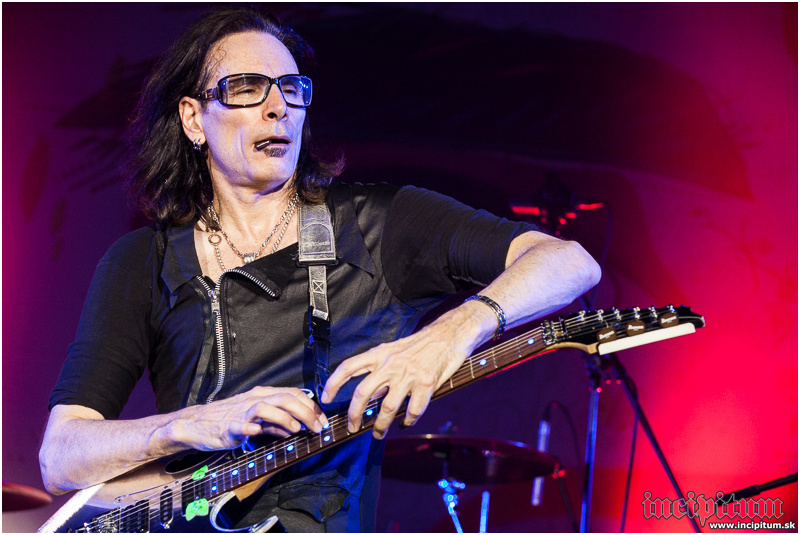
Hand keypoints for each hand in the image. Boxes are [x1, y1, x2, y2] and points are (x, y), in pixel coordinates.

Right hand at [174, 386, 328, 450]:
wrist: (197, 424)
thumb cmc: (228, 420)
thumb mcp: (257, 421)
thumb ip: (277, 424)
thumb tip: (297, 428)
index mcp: (262, 395)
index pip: (292, 394)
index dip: (311, 406)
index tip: (323, 420)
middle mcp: (254, 400)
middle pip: (284, 398)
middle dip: (305, 412)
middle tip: (318, 428)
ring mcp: (241, 412)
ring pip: (266, 407)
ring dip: (284, 417)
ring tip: (296, 429)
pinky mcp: (228, 426)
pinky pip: (240, 425)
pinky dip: (250, 427)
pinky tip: (257, 432)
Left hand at [321, 319, 474, 439]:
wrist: (448, 335)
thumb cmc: (420, 345)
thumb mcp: (394, 351)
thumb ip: (379, 370)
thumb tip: (368, 396)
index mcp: (380, 354)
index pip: (349, 367)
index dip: (333, 383)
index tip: (325, 399)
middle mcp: (391, 364)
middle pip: (362, 393)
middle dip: (354, 415)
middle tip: (352, 428)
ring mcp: (409, 375)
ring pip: (387, 408)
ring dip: (380, 426)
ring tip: (378, 433)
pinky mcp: (427, 384)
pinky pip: (412, 411)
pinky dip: (407, 422)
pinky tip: (405, 423)